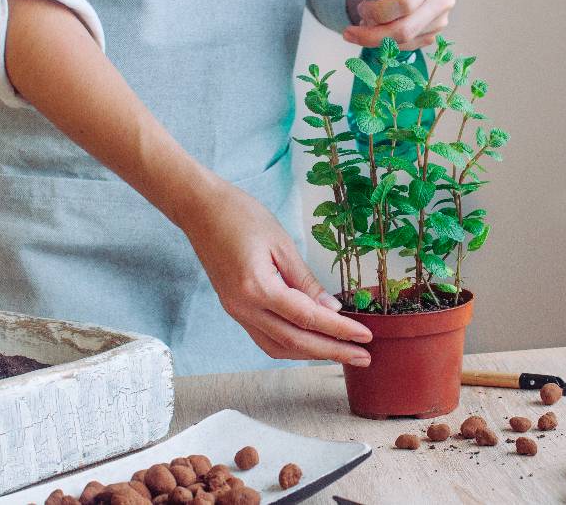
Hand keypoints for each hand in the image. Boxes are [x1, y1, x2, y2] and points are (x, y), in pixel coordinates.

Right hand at [181, 180, 372, 365]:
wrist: (200, 209)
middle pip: (294, 342)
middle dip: (331, 351)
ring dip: (311, 353)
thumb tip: (331, 309)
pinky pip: (265, 337)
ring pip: (278, 347)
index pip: (307, 319)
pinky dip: (290, 344)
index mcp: (257, 288)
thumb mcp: (282, 244)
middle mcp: (243, 307)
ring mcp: (236, 311)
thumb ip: (306, 281)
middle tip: (363, 356)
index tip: (365, 337)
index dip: (339, 330)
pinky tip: (310, 341)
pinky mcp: (234, 308)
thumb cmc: (239, 215)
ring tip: (341, 352)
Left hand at [341, 0, 455, 49]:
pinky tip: (378, 30)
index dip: (377, 11)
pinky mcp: (433, 34)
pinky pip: (406, 47)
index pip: (404, 2)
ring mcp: (440, 20)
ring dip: (376, 40)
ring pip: (403, 42)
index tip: (361, 7)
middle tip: (350, 32)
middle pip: (404, 30)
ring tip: (364, 26)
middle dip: (372, 35)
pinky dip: (387, 44)